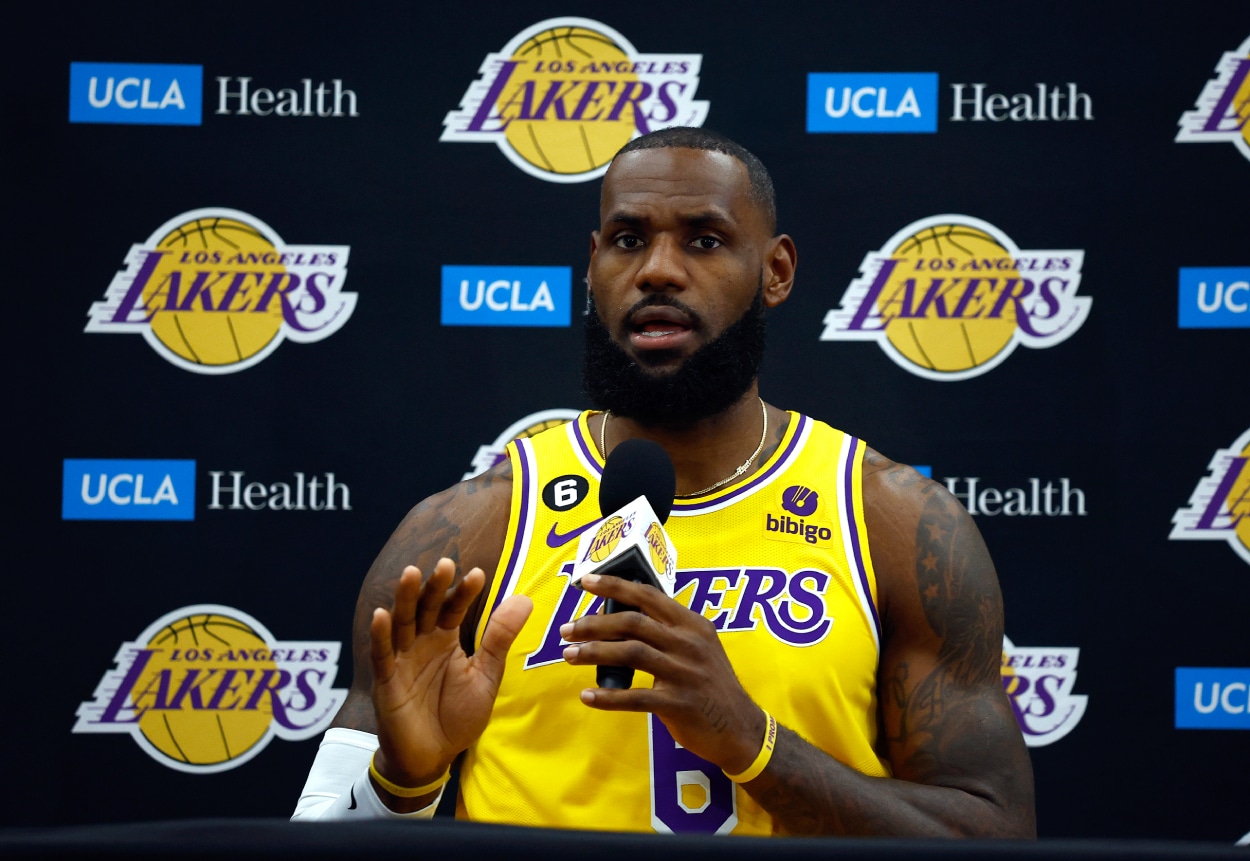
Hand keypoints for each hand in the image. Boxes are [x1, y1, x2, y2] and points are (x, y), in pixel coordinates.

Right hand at [369, 558, 531, 792]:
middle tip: (445, 564)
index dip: (464, 592)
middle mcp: (422, 642)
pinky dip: (380, 635)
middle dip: (434, 586)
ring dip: (405, 598)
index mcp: (446, 639)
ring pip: (402, 622)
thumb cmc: (458, 716)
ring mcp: (402, 659)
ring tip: (411, 573)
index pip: (454, 608)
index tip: (477, 574)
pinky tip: (381, 614)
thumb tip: (525, 599)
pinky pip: (382, 654)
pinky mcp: (386, 680)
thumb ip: (499, 639)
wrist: (433, 757)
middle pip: (426, 607)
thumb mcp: (485, 676)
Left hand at [560, 573, 765, 774]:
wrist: (741, 728)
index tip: (586, 581)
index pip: (648, 596)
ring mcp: (684, 673)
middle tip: (567, 630)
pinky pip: (635, 697)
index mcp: (692, 624)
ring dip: (594, 652)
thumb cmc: (712, 686)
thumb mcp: (699, 647)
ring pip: (631, 653)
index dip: (615, 586)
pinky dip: (608, 696)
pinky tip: (588, 696)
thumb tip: (625, 616)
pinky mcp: (678, 703)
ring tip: (569, 655)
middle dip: (594, 624)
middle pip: (633, 622)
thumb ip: (669, 631)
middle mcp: (689, 643)